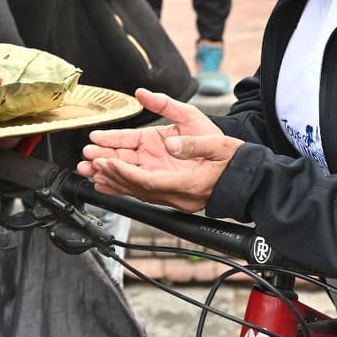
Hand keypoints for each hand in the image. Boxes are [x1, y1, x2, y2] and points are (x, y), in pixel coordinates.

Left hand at [77, 88, 242, 211]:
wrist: (247, 175)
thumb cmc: (232, 156)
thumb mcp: (214, 140)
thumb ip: (190, 142)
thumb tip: (168, 142)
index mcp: (187, 182)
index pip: (148, 181)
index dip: (125, 172)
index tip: (106, 161)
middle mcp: (177, 194)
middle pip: (137, 186)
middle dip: (111, 174)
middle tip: (89, 162)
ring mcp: (175, 196)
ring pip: (137, 190)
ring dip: (112, 180)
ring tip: (89, 170)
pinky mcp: (172, 192)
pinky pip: (143, 190)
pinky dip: (123, 184)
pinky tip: (105, 181)